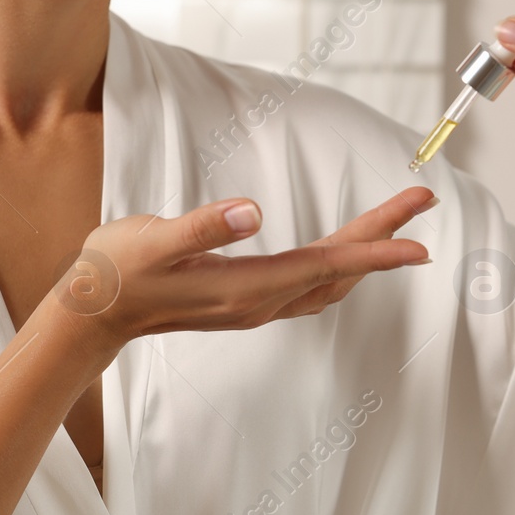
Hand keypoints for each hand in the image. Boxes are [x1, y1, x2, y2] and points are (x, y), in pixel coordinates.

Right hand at [53, 187, 436, 349]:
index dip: (377, 251)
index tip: (421, 240)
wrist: (92, 314)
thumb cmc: (118, 271)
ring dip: (366, 253)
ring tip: (397, 223)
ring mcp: (253, 306)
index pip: (327, 266)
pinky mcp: (244, 300)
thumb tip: (252, 212)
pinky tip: (343, 254)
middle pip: (338, 270)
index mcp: (246, 287)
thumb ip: (203, 227)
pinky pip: (309, 285)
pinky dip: (339, 266)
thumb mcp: (154, 240)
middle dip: (384, 238)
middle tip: (422, 201)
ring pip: (328, 282)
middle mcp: (259, 303)